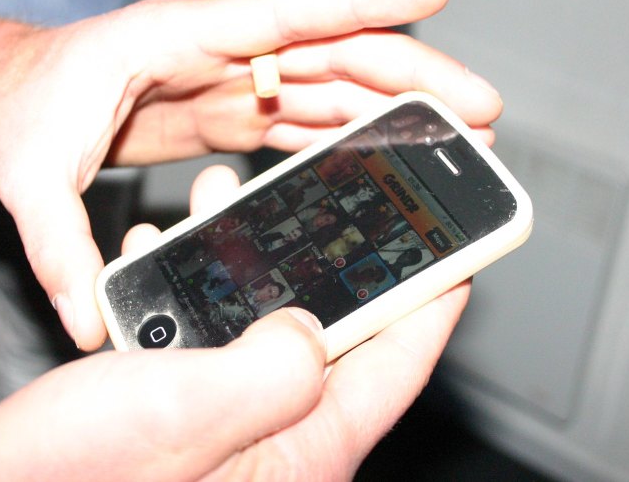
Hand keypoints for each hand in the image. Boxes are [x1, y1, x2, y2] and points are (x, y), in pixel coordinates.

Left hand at [0, 0, 500, 349]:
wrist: (0, 91)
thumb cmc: (16, 108)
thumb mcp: (28, 176)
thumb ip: (58, 246)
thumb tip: (87, 322)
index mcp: (173, 39)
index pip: (281, 13)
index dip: (360, 3)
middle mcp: (213, 52)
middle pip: (328, 52)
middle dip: (407, 74)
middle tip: (477, 107)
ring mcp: (224, 79)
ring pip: (324, 82)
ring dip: (388, 105)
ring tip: (450, 134)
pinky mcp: (223, 108)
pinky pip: (298, 115)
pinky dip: (344, 131)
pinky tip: (380, 155)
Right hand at [0, 166, 471, 481]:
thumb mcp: (189, 416)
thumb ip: (272, 369)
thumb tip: (314, 324)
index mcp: (304, 442)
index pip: (402, 356)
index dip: (439, 290)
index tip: (464, 234)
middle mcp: (275, 427)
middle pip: (339, 323)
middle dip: (336, 249)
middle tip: (347, 187)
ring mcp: (227, 410)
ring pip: (264, 312)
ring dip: (251, 248)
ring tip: (229, 193)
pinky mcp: (181, 397)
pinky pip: (209, 324)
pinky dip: (192, 275)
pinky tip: (165, 242)